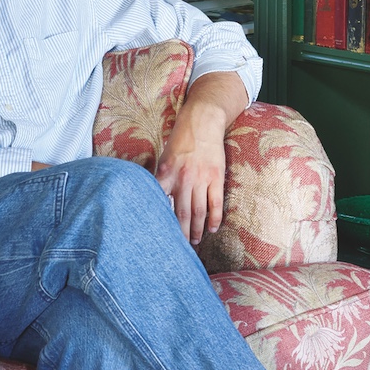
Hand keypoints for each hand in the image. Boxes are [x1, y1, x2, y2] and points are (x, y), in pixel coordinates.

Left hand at [154, 71, 246, 244]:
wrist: (203, 121)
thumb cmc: (180, 140)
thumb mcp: (163, 157)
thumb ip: (160, 178)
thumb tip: (152, 199)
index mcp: (166, 173)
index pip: (161, 204)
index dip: (160, 222)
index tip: (158, 237)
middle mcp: (183, 178)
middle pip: (181, 214)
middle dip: (181, 234)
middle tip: (179, 249)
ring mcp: (201, 179)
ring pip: (199, 212)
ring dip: (197, 230)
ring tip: (195, 242)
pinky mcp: (216, 178)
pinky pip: (215, 204)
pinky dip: (214, 219)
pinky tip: (212, 229)